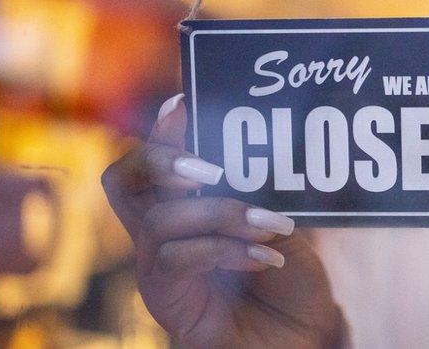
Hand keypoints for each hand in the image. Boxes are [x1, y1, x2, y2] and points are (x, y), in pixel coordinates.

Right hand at [102, 95, 345, 347]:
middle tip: (208, 168)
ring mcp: (158, 266)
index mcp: (188, 205)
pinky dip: (224, 250)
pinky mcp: (165, 299)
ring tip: (268, 223)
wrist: (306, 335)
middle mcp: (162, 232)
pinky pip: (176, 259)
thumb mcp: (282, 224)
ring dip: (219, 213)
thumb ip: (261, 192)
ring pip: (158, 219)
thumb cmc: (294, 279)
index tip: (182, 102)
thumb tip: (256, 151)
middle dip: (160, 160)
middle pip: (122, 180)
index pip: (157, 160)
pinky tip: (266, 258)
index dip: (161, 130)